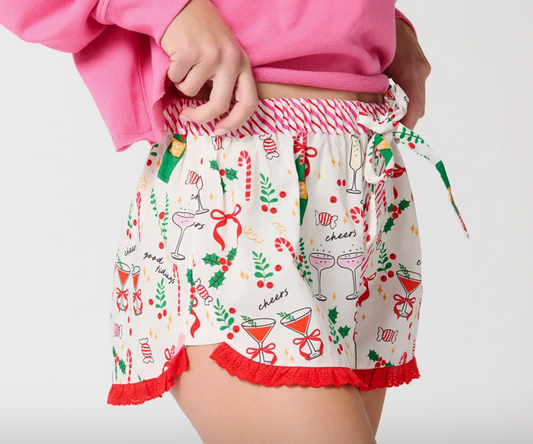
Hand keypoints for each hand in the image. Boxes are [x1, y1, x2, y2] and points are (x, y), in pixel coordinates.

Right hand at [161, 0, 257, 133]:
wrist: (180, 6)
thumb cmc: (201, 34)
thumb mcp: (223, 55)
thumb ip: (226, 81)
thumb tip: (217, 115)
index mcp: (242, 63)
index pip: (249, 102)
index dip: (236, 122)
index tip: (221, 131)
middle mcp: (230, 60)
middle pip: (219, 105)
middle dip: (201, 117)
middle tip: (187, 117)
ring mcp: (211, 56)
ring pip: (191, 91)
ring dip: (181, 84)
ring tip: (183, 65)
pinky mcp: (189, 53)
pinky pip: (176, 79)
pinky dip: (171, 73)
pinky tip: (175, 56)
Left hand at [384, 18, 430, 129]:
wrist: (393, 22)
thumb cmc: (382, 43)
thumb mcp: (374, 68)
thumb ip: (375, 90)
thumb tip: (372, 113)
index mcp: (411, 72)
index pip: (415, 105)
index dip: (408, 123)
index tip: (398, 134)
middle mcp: (421, 72)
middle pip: (418, 105)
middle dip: (404, 119)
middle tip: (388, 129)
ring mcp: (423, 69)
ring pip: (417, 98)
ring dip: (404, 109)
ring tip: (388, 117)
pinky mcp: (422, 68)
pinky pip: (415, 89)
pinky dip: (405, 98)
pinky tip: (391, 101)